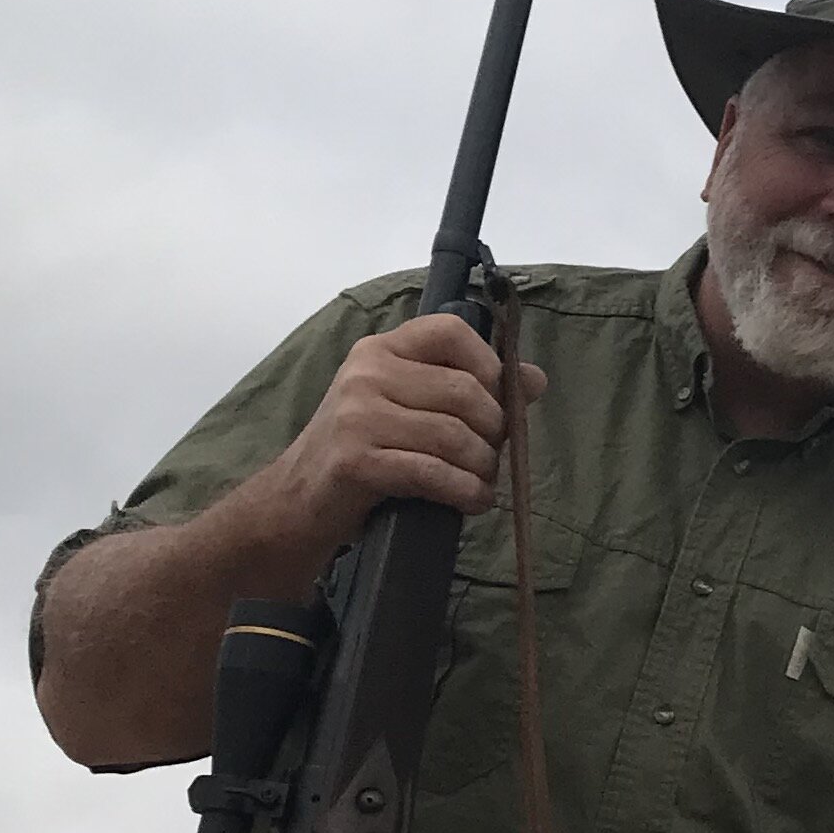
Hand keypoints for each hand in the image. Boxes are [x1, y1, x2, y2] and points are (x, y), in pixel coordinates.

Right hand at [254, 313, 544, 552]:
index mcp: (381, 350)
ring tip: (482, 483)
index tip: (502, 401)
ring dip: (483, 467)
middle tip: (492, 457)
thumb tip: (534, 379)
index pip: (451, 331)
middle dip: (494, 431)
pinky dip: (465, 490)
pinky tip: (473, 501)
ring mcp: (356, 415)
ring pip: (454, 435)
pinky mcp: (355, 460)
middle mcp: (366, 373)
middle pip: (464, 391)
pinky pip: (433, 472)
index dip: (490, 365)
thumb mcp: (409, 408)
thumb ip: (467, 387)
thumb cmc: (363, 451)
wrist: (298, 501)